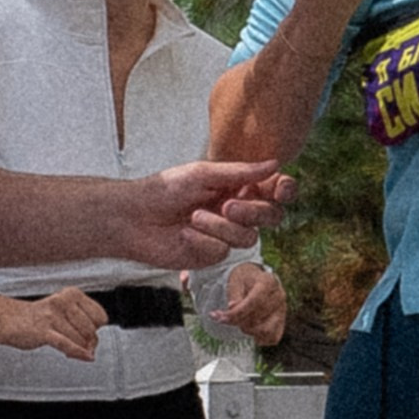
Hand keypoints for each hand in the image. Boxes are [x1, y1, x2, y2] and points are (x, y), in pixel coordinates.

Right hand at [0, 288, 105, 361]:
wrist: (8, 318)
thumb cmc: (38, 317)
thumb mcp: (63, 312)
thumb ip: (81, 326)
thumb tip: (92, 349)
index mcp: (72, 294)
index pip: (100, 316)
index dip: (96, 329)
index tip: (87, 334)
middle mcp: (63, 302)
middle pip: (91, 330)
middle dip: (87, 342)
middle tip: (76, 343)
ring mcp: (53, 316)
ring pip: (80, 340)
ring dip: (77, 349)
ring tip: (66, 346)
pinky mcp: (43, 331)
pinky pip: (67, 344)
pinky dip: (78, 353)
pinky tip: (86, 357)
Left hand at [122, 157, 293, 268]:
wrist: (134, 218)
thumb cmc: (164, 190)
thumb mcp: (203, 173)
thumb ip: (240, 172)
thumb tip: (274, 163)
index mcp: (237, 186)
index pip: (273, 190)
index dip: (284, 190)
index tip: (281, 189)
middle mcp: (236, 211)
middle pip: (270, 216)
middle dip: (253, 211)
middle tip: (228, 205)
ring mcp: (225, 235)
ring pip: (248, 237)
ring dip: (221, 227)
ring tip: (193, 217)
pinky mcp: (211, 255)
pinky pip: (223, 251)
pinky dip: (203, 241)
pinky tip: (184, 235)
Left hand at [212, 262, 286, 344]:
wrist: (254, 281)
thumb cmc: (243, 281)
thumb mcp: (235, 283)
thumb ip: (235, 296)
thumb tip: (232, 307)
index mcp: (269, 282)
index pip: (254, 302)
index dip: (236, 313)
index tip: (220, 318)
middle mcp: (279, 296)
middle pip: (258, 317)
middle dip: (237, 321)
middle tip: (223, 318)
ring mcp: (282, 311)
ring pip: (266, 330)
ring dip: (248, 330)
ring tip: (239, 322)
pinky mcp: (281, 322)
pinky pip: (272, 338)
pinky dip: (259, 338)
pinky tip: (249, 330)